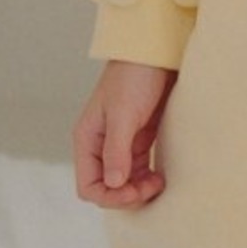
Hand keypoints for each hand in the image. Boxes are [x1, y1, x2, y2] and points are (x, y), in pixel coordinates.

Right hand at [72, 58, 176, 208]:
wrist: (156, 50)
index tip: (133, 191)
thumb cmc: (135, 75)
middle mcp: (100, 144)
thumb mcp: (124, 113)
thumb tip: (113, 184)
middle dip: (125, 195)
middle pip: (106, 187)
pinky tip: (159, 177)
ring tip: (158, 183)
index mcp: (87, 138)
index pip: (88, 185)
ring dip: (138, 189)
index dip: (109, 197)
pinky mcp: (138, 138)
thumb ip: (116, 150)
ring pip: (123, 182)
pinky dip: (146, 178)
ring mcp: (119, 142)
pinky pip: (138, 169)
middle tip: (151, 188)